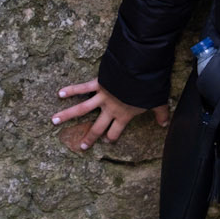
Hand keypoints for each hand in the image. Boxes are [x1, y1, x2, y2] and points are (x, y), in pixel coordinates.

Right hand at [53, 79, 168, 152]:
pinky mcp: (98, 84)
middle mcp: (110, 109)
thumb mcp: (158, 102)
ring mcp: (102, 97)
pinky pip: (82, 88)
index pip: (115, 132)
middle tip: (80, 146)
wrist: (139, 72)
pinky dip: (71, 90)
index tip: (106, 141)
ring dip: (67, 115)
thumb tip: (165, 124)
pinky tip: (59, 93)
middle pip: (97, 127)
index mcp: (124, 116)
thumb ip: (160, 114)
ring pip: (81, 109)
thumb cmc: (148, 88)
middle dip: (89, 137)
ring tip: (54, 121)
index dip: (111, 138)